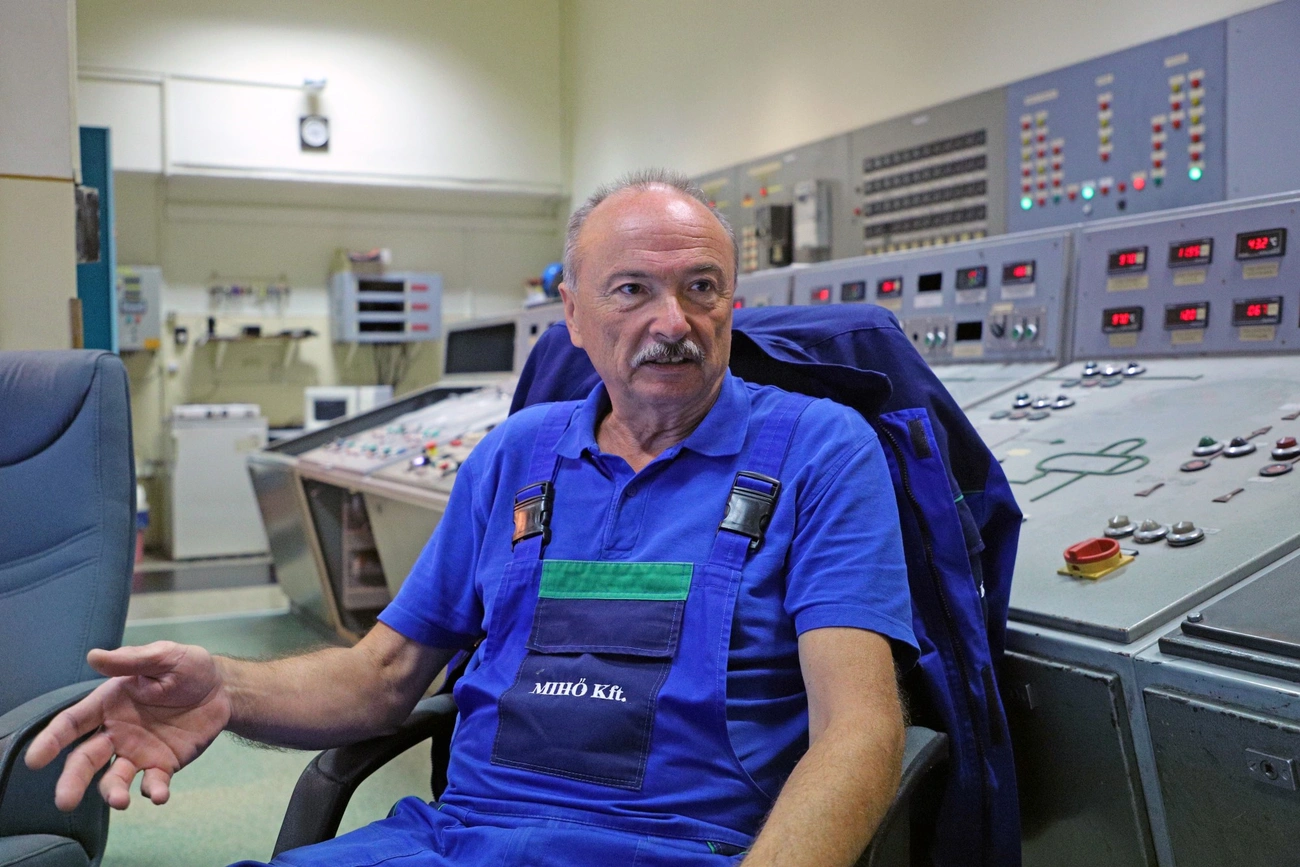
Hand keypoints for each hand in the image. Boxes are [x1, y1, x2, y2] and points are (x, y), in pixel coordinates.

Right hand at [24, 641, 231, 811]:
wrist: (222, 689)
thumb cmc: (188, 668)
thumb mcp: (164, 656)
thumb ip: (131, 660)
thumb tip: (94, 656)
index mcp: (109, 704)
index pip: (72, 723)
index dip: (52, 740)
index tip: (36, 760)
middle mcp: (117, 732)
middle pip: (86, 759)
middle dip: (72, 780)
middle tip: (64, 801)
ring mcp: (138, 752)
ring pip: (114, 777)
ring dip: (113, 792)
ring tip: (120, 800)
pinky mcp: (163, 765)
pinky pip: (152, 783)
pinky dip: (153, 791)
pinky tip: (159, 794)